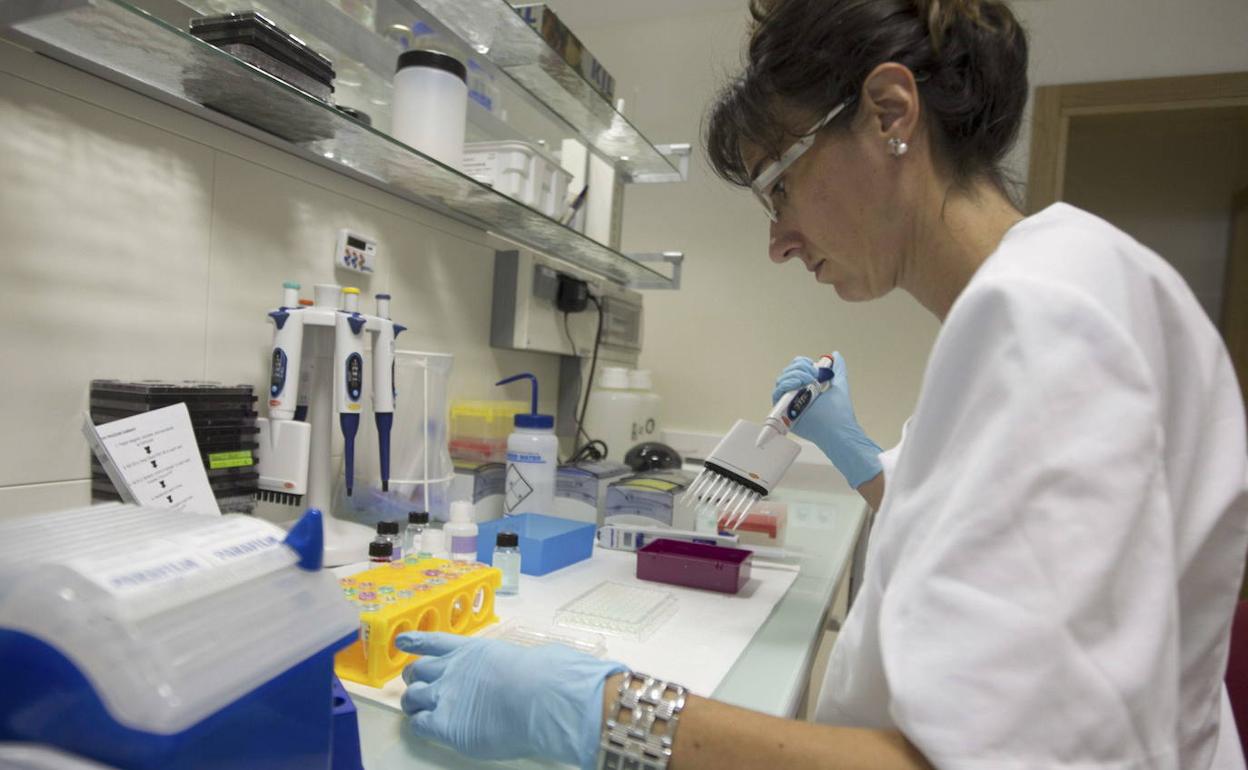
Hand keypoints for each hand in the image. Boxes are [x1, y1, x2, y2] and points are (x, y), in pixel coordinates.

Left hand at [396, 631, 627, 768]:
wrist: (537, 696)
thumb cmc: (541, 675)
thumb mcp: (521, 655)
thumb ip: (508, 661)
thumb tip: (520, 667)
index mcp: (471, 651)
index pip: (436, 642)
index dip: (416, 641)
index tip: (402, 640)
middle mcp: (452, 670)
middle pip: (418, 670)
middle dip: (415, 677)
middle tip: (417, 685)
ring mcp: (444, 695)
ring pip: (412, 696)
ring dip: (413, 701)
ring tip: (416, 708)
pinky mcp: (442, 723)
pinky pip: (419, 723)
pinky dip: (420, 724)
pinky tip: (425, 726)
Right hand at [772, 353, 882, 487]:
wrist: (838, 430)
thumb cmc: (840, 413)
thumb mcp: (840, 385)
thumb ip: (838, 369)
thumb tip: (836, 354)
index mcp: (808, 388)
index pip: (797, 369)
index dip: (802, 364)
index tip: (815, 368)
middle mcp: (797, 395)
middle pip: (788, 373)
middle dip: (799, 368)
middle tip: (812, 375)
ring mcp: (789, 403)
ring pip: (781, 381)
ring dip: (793, 375)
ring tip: (807, 380)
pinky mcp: (783, 413)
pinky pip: (777, 394)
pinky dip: (785, 385)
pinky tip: (797, 385)